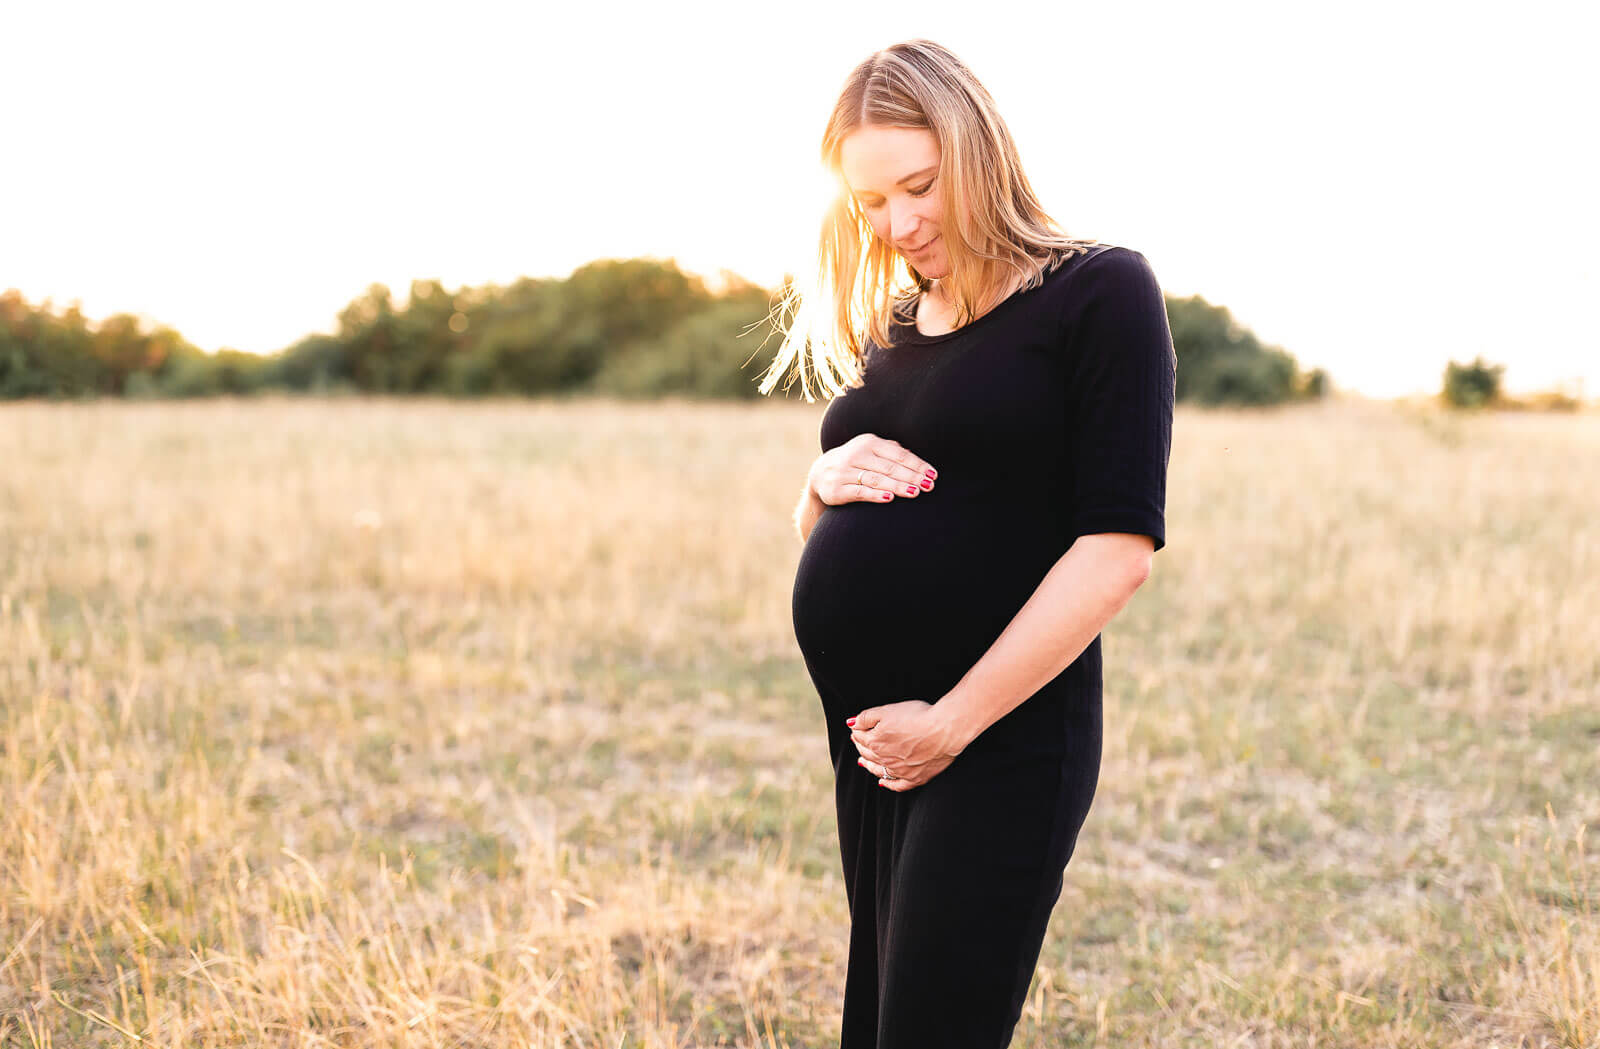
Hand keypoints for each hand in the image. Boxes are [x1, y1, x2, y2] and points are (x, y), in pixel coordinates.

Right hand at [810, 434, 936, 505]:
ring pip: (876, 479)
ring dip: (898, 486)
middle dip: (911, 477)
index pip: (898, 454)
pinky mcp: (836, 489)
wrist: (820, 473)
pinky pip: (859, 492)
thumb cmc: (856, 462)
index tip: (932, 475)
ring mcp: (844, 472)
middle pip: (889, 467)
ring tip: (915, 492)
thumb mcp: (871, 450)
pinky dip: (875, 495)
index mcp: (868, 442)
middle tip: (928, 486)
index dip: (917, 465)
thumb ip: (892, 451)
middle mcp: (856, 454)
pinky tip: (890, 499)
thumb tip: (916, 457)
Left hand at [849, 699, 964, 791]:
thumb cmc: (918, 717)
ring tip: (863, 761)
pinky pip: (897, 785)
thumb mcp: (887, 710)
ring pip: (879, 770)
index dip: (857, 732)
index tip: (856, 729)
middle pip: (867, 754)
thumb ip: (866, 717)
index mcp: (876, 742)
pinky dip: (888, 784)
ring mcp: (900, 771)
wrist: (944, 730)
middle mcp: (885, 759)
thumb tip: (851, 723)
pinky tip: (883, 783)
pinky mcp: (915, 778)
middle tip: (858, 742)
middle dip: (861, 747)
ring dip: (869, 765)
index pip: (860, 737)